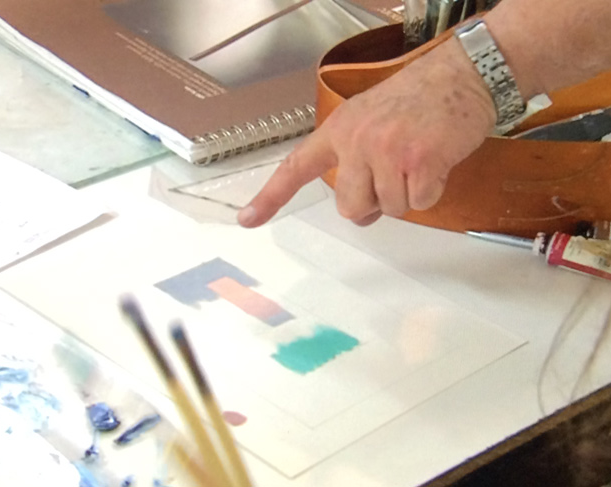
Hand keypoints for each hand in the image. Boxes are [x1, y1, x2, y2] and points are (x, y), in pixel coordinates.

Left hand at [237, 38, 496, 227]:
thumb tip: (357, 207)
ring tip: (417, 160)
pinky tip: (435, 162)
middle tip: (393, 178)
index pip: (296, 167)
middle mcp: (356, 141)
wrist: (461, 74)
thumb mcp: (369, 117)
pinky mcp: (420, 162)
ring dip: (406, 195)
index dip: (271, 197)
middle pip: (350, 207)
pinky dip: (431, 191)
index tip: (248, 219)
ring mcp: (387, 151)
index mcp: (339, 130)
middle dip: (372, 203)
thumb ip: (353, 157)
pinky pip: (419, 203)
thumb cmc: (417, 98)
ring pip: (388, 209)